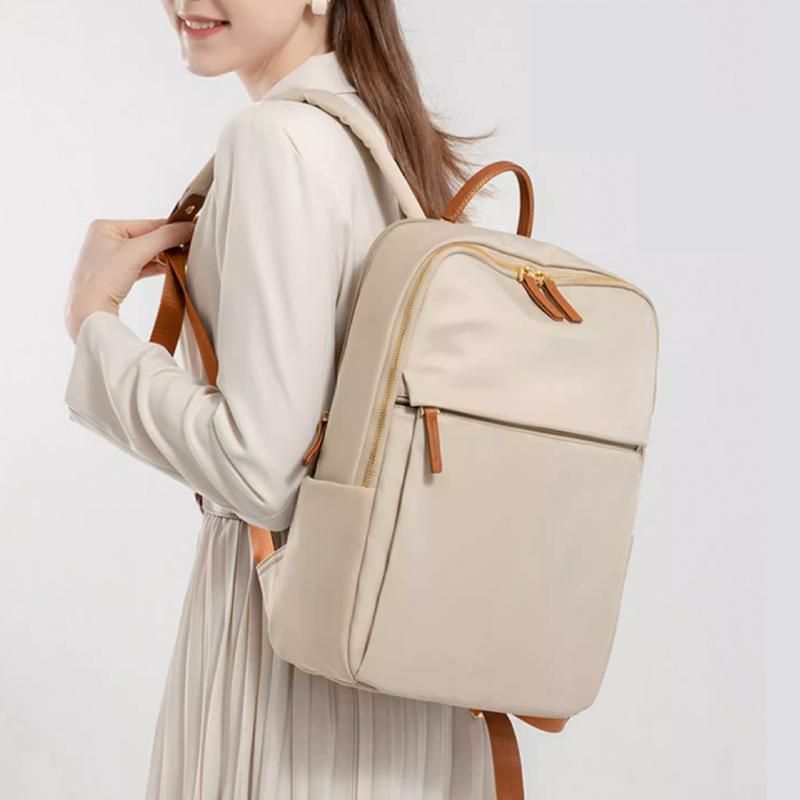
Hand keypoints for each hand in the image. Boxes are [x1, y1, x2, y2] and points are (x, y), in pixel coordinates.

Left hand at [64, 217, 195, 342]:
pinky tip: (168, 269)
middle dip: (167, 245)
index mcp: (105, 227)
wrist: (88, 313)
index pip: (148, 223)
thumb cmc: (101, 281)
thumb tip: (187, 227)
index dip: (171, 228)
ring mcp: (110, 259)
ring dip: (163, 257)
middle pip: (148, 238)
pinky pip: (141, 266)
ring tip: (180, 259)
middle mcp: (105, 240)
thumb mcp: (137, 251)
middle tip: (188, 247)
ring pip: (146, 253)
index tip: (192, 230)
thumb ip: (165, 237)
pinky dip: (155, 267)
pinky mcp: (115, 276)